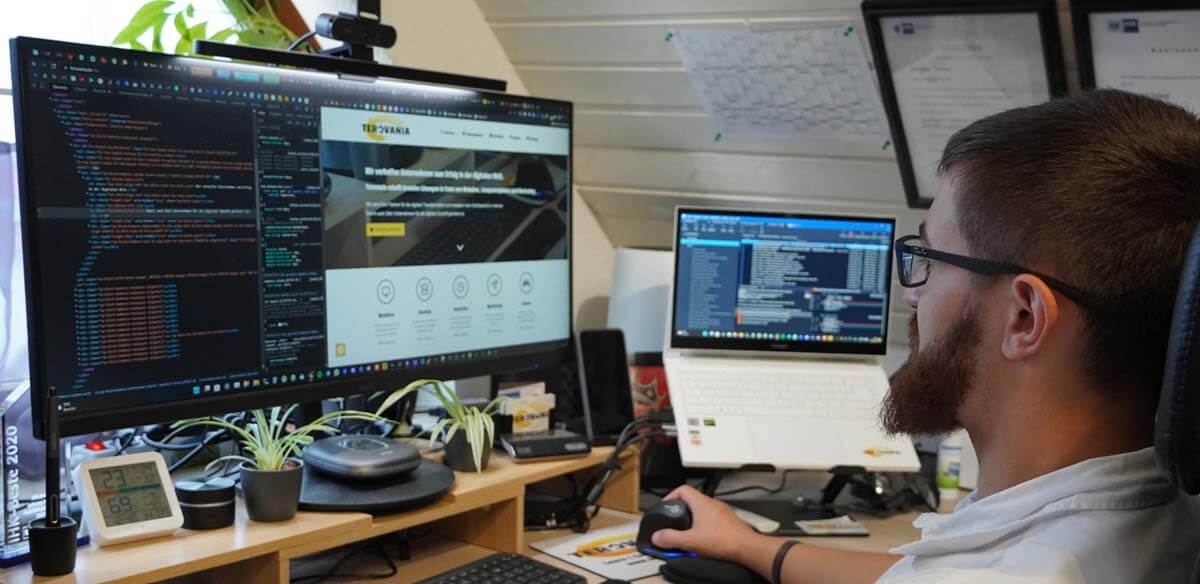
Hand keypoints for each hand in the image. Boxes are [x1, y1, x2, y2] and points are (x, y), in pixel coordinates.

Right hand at [650, 485, 764, 562]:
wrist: (747, 548)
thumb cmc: (723, 540)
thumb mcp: (691, 541)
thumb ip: (671, 538)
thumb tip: (657, 536)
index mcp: (702, 503)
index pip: (683, 489)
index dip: (671, 495)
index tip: (665, 506)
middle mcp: (713, 504)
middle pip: (692, 500)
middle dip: (681, 510)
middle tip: (674, 522)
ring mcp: (722, 512)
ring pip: (703, 510)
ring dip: (693, 519)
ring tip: (688, 532)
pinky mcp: (729, 521)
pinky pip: (712, 519)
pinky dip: (705, 525)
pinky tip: (703, 538)